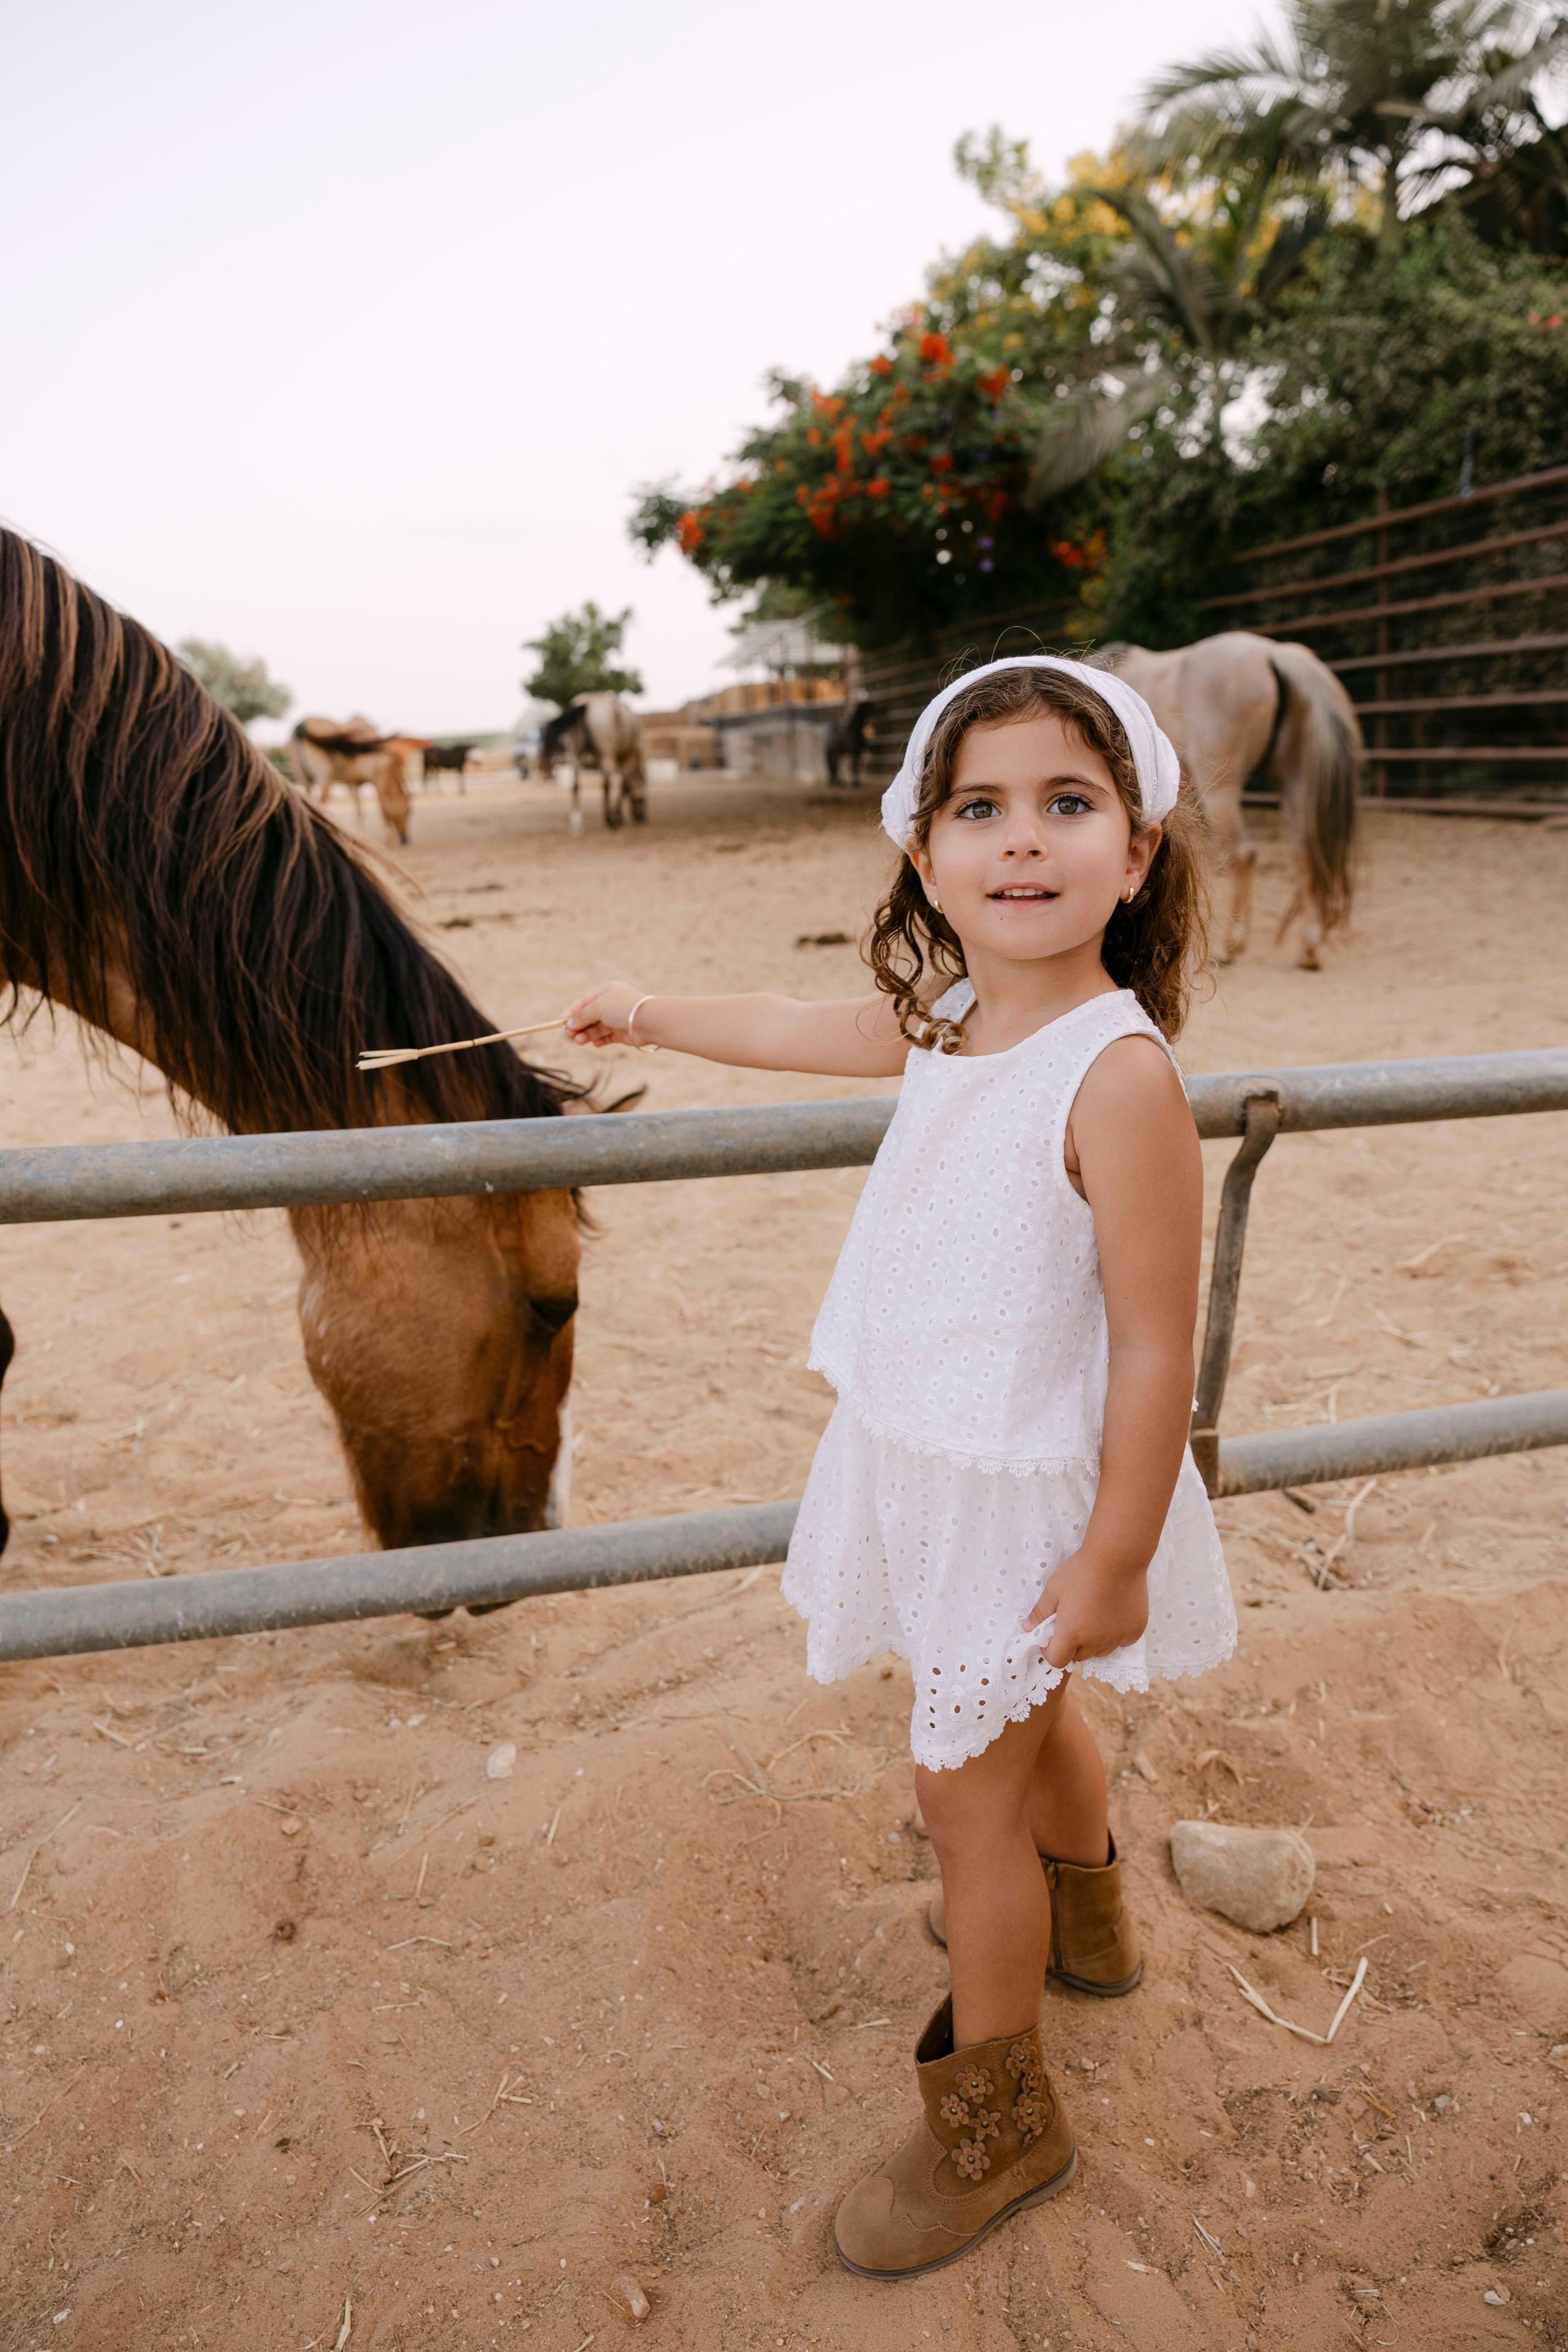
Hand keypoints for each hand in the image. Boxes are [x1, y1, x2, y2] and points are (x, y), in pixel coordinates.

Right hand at [564, 981, 643, 1047]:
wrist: (648, 1021)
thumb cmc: (623, 1008)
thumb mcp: (598, 1007)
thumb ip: (582, 1015)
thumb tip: (570, 1024)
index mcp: (606, 991)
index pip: (583, 1001)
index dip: (570, 1012)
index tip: (559, 1022)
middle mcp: (611, 1004)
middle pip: (588, 1016)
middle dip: (578, 1025)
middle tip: (569, 1034)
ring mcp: (616, 1019)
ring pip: (596, 1028)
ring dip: (586, 1035)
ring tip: (579, 1041)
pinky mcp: (621, 1033)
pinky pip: (606, 1037)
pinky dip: (599, 1041)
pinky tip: (595, 1043)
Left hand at [1023, 1548, 1148, 1670]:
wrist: (1117, 1556)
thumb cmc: (1081, 1571)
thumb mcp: (1054, 1589)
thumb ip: (1040, 1612)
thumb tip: (1027, 1628)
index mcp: (1072, 1633)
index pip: (1057, 1660)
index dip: (1050, 1650)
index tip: (1050, 1635)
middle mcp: (1096, 1641)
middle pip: (1079, 1656)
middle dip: (1071, 1644)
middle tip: (1072, 1621)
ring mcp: (1118, 1637)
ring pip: (1101, 1651)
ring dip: (1094, 1642)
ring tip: (1093, 1617)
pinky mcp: (1135, 1630)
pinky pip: (1121, 1641)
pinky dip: (1114, 1634)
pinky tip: (1111, 1614)